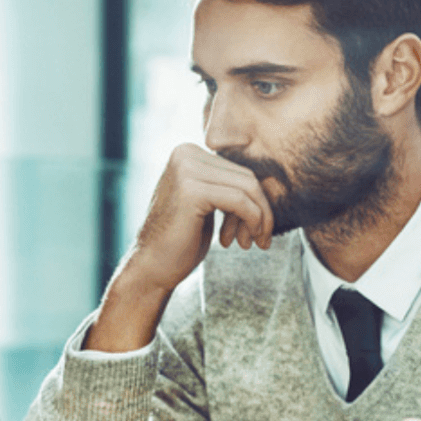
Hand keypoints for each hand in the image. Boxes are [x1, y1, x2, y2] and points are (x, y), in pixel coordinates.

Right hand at [87, 145, 272, 353]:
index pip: (239, 170)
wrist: (151, 268)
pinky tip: (242, 242)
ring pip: (247, 187)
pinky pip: (240, 200)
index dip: (255, 202)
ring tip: (251, 242)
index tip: (255, 229)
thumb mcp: (208, 205)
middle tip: (260, 239)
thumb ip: (227, 187)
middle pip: (246, 177)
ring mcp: (186, 169)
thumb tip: (268, 183)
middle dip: (260, 210)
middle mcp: (185, 153)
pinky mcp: (191, 189)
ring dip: (259, 218)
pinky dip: (251, 221)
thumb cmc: (181, 241)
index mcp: (188, 152)